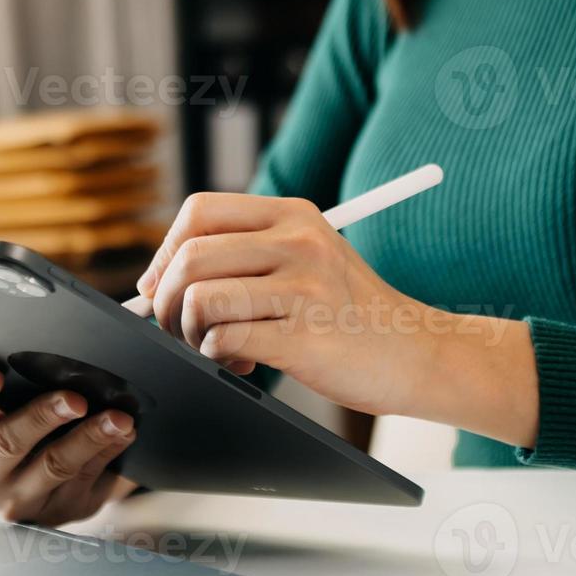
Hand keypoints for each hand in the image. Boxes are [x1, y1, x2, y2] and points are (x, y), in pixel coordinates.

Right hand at [0, 363, 137, 525]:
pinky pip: (85, 479)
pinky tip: (124, 433)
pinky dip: (108, 451)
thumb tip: (47, 358)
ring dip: (90, 437)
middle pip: (9, 443)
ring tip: (118, 418)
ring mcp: (18, 501)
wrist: (28, 489)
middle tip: (76, 399)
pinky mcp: (58, 512)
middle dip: (43, 417)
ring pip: (55, 466)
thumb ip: (7, 395)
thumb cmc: (13, 433)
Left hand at [137, 192, 542, 447]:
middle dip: (166, 300)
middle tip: (179, 328)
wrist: (418, 353)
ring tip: (215, 347)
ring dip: (190, 332)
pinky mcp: (305, 336)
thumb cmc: (352, 315)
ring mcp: (305, 288)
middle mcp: (299, 242)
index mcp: (295, 215)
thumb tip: (156, 281)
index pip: (199, 211)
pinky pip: (224, 339)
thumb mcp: (309, 261)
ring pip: (200, 298)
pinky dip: (217, 356)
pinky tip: (244, 364)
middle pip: (190, 255)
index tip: (160, 287)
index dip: (165, 251)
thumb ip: (246, 257)